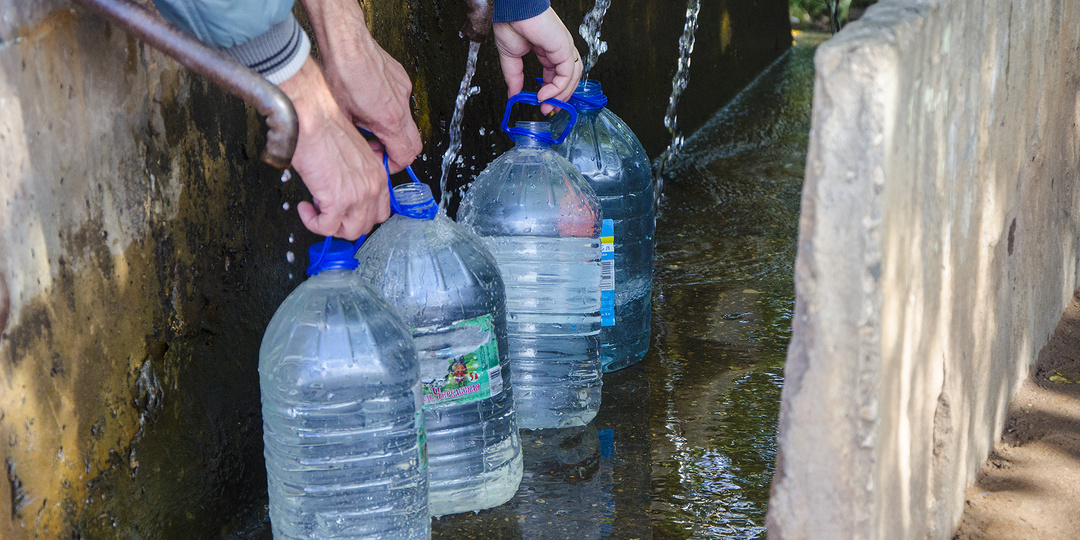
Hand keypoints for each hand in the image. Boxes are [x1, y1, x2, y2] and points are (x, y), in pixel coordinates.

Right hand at [279, 56, 390, 239]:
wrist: (311, 118)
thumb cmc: (324, 127)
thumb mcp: (351, 152)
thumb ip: (354, 172)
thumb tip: (341, 186)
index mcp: (378, 173)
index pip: (380, 210)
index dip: (359, 215)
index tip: (343, 210)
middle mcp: (373, 186)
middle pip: (366, 224)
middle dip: (345, 224)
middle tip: (327, 212)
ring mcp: (358, 195)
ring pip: (350, 231)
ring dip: (330, 226)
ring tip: (315, 210)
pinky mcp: (338, 201)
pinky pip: (327, 228)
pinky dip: (313, 223)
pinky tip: (305, 208)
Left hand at [300, 0, 421, 172]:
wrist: (345, 43)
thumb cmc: (341, 74)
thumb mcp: (343, 117)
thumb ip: (358, 138)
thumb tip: (361, 151)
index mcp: (389, 121)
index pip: (405, 156)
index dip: (393, 165)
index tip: (380, 163)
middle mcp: (402, 107)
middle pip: (414, 143)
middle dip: (397, 151)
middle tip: (376, 147)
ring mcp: (404, 91)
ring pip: (408, 122)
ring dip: (392, 129)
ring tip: (369, 122)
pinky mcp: (401, 79)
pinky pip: (402, 101)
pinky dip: (390, 109)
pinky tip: (371, 101)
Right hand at [493, 8, 581, 114]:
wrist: (510, 9)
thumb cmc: (510, 22)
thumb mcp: (511, 57)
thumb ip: (514, 77)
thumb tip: (513, 96)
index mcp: (548, 48)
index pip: (557, 74)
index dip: (551, 91)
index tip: (542, 103)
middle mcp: (559, 47)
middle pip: (568, 77)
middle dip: (559, 97)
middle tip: (548, 109)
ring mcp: (564, 47)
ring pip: (571, 77)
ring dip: (560, 95)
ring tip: (547, 105)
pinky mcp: (564, 47)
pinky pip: (566, 73)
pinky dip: (557, 87)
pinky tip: (544, 94)